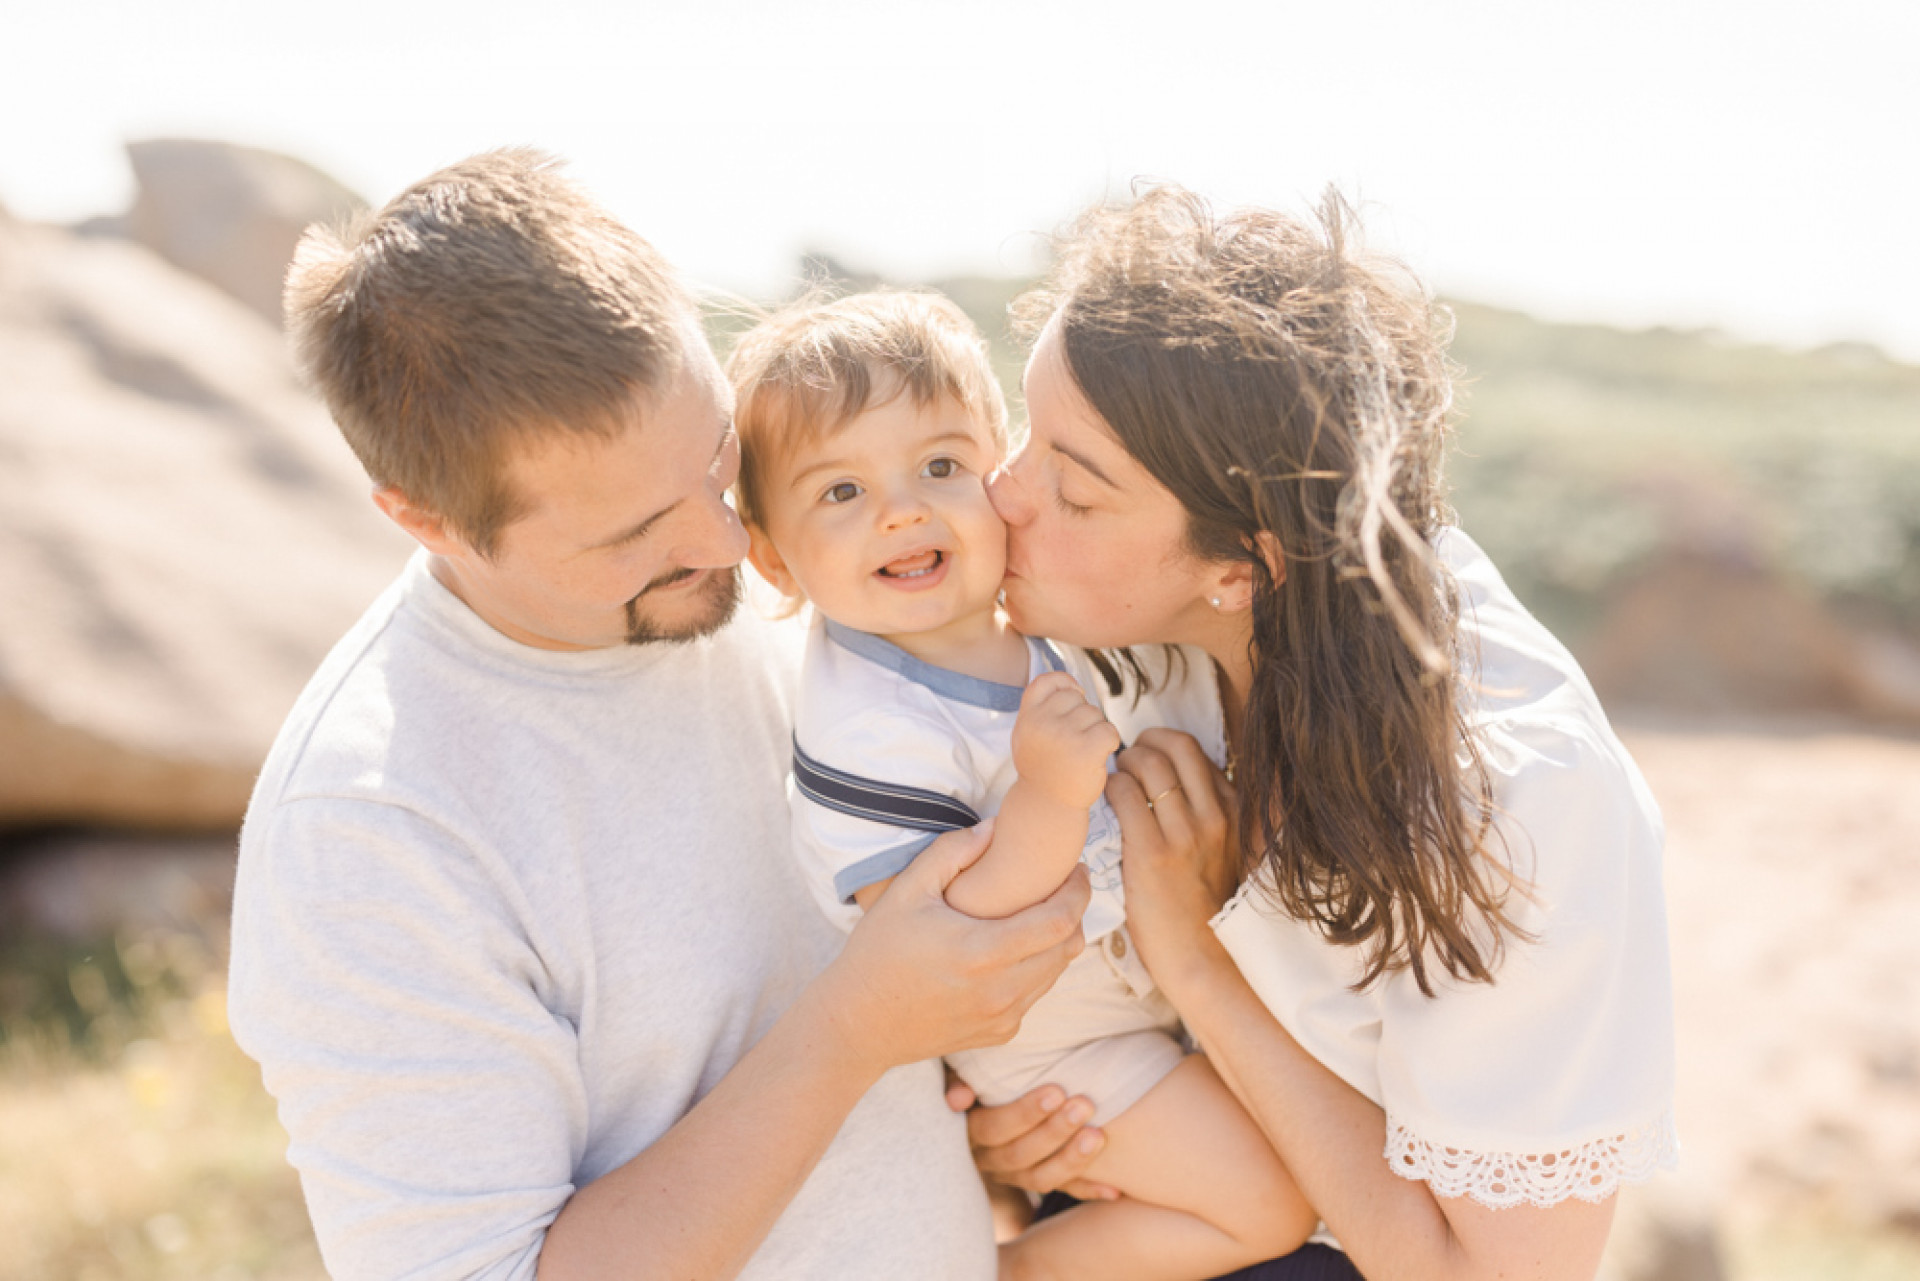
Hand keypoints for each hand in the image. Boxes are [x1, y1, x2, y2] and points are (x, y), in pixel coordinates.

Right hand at [812, 820, 1089, 1075]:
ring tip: (1039, 912)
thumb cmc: (878, 952)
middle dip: (1075, 912)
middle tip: (1063, 885)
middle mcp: (1001, 990)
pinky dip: (1035, 969)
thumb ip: (953, 853)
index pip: (1060, 921)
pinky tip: (1012, 950)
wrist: (858, 1024)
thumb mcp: (907, 891)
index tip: (1077, 870)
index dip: (1079, 892)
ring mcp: (1003, 1017)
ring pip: (1056, 972)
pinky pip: (1035, 995)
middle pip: (1068, 946)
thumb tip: (995, 828)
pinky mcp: (1000, 1033)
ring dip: (1057, 941)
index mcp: (982, 952)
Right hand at [945, 1078, 1119, 1201]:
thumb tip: (959, 1099)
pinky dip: (1088, 1189)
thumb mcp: (959, 1071)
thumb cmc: (977, 1074)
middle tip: (1084, 1105)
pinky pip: (1062, 1191)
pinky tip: (1114, 1190)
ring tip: (1099, 1136)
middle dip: (1054, 1131)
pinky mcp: (1036, 1181)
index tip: (1057, 1091)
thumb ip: (956, 1080)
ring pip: (1040, 1178)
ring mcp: (1013, 1176)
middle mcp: (988, 1160)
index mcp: (968, 1132)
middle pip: (1019, 1155)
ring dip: (1071, 1160)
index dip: (1024, 1114)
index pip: (993, 1129)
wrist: (983, 1099)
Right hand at [1010, 672, 1121, 808]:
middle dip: (1082, 715)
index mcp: (1027, 717)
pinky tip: (1097, 756)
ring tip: (1081, 752)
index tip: (1073, 696)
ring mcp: (1065, 736)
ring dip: (1096, 730)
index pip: (1047, 681)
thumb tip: (1073, 685)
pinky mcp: (1087, 750)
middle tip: (1073, 741)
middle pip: (1077, 698)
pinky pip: (1110, 730)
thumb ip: (1041, 708)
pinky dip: (1109, 742)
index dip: (1065, 683)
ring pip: (1096, 714)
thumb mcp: (1027, 734)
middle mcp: (1043, 723)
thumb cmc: (1042, 768)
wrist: (1047, 805)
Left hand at [1107, 728, 1242, 991]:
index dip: (1164, 743)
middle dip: (1144, 741)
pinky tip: (1105, 801)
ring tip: (1114, 778)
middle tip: (1126, 755)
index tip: (1147, 751)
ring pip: (1148, 765)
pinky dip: (1110, 788)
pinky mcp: (1153, 853)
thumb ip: (1209, 817)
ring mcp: (1185, 834)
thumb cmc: (1204, 908)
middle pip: (1176, 747)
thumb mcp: (1225, 853)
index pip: (1197, 753)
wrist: (1202, 958)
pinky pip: (1124, 796)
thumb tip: (1174, 785)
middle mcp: (1214, 817)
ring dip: (1123, 763)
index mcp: (1234, 813)